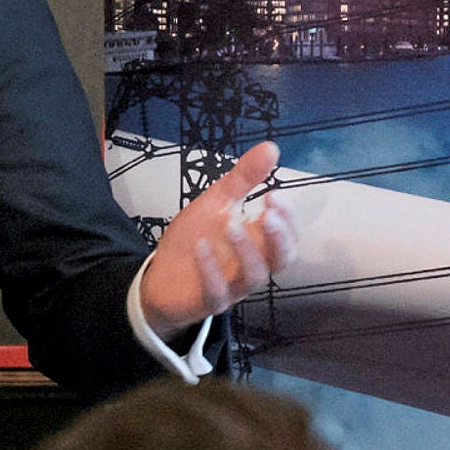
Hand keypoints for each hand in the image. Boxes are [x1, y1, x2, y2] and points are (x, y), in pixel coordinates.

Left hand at [138, 140, 297, 333]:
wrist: (161, 277)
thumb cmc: (196, 240)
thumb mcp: (217, 202)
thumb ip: (243, 179)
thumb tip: (271, 148)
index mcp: (259, 244)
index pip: (289, 235)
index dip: (288, 218)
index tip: (275, 194)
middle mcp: (252, 266)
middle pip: (281, 259)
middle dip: (280, 236)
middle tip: (268, 211)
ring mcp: (232, 287)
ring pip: (253, 276)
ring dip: (245, 248)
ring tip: (230, 221)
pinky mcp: (208, 301)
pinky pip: (217, 292)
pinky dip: (210, 268)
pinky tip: (202, 245)